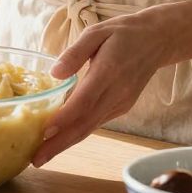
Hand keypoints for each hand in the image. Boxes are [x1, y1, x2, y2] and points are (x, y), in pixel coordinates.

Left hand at [31, 10, 167, 167]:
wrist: (156, 41)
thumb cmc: (121, 33)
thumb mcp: (96, 32)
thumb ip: (75, 52)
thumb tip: (55, 73)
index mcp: (108, 72)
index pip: (84, 101)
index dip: (64, 118)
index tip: (44, 131)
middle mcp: (116, 93)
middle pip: (85, 124)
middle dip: (59, 144)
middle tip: (35, 160)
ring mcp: (120, 104)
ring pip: (90, 128)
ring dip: (65, 143)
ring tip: (41, 155)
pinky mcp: (121, 108)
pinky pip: (96, 122)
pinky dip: (77, 133)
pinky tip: (60, 139)